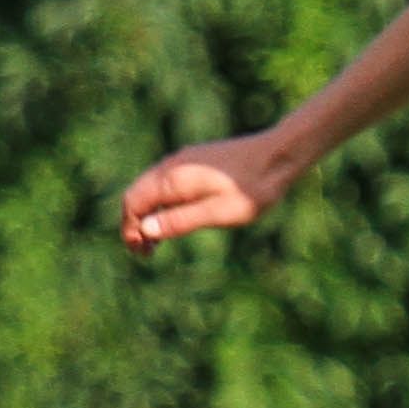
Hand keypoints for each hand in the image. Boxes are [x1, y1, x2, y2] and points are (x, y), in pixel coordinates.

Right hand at [119, 130, 294, 251]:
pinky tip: (175, 216)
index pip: (134, 202)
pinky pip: (166, 181)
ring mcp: (184, 160)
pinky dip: (161, 202)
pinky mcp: (196, 160)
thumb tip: (146, 230)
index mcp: (173, 178)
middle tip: (145, 251)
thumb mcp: (219, 212)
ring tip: (157, 240)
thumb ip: (181, 220)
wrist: (279, 155)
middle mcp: (172, 165)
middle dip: (135, 222)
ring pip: (151, 187)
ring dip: (148, 212)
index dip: (130, 228)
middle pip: (138, 194)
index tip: (139, 252)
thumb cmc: (252, 188)